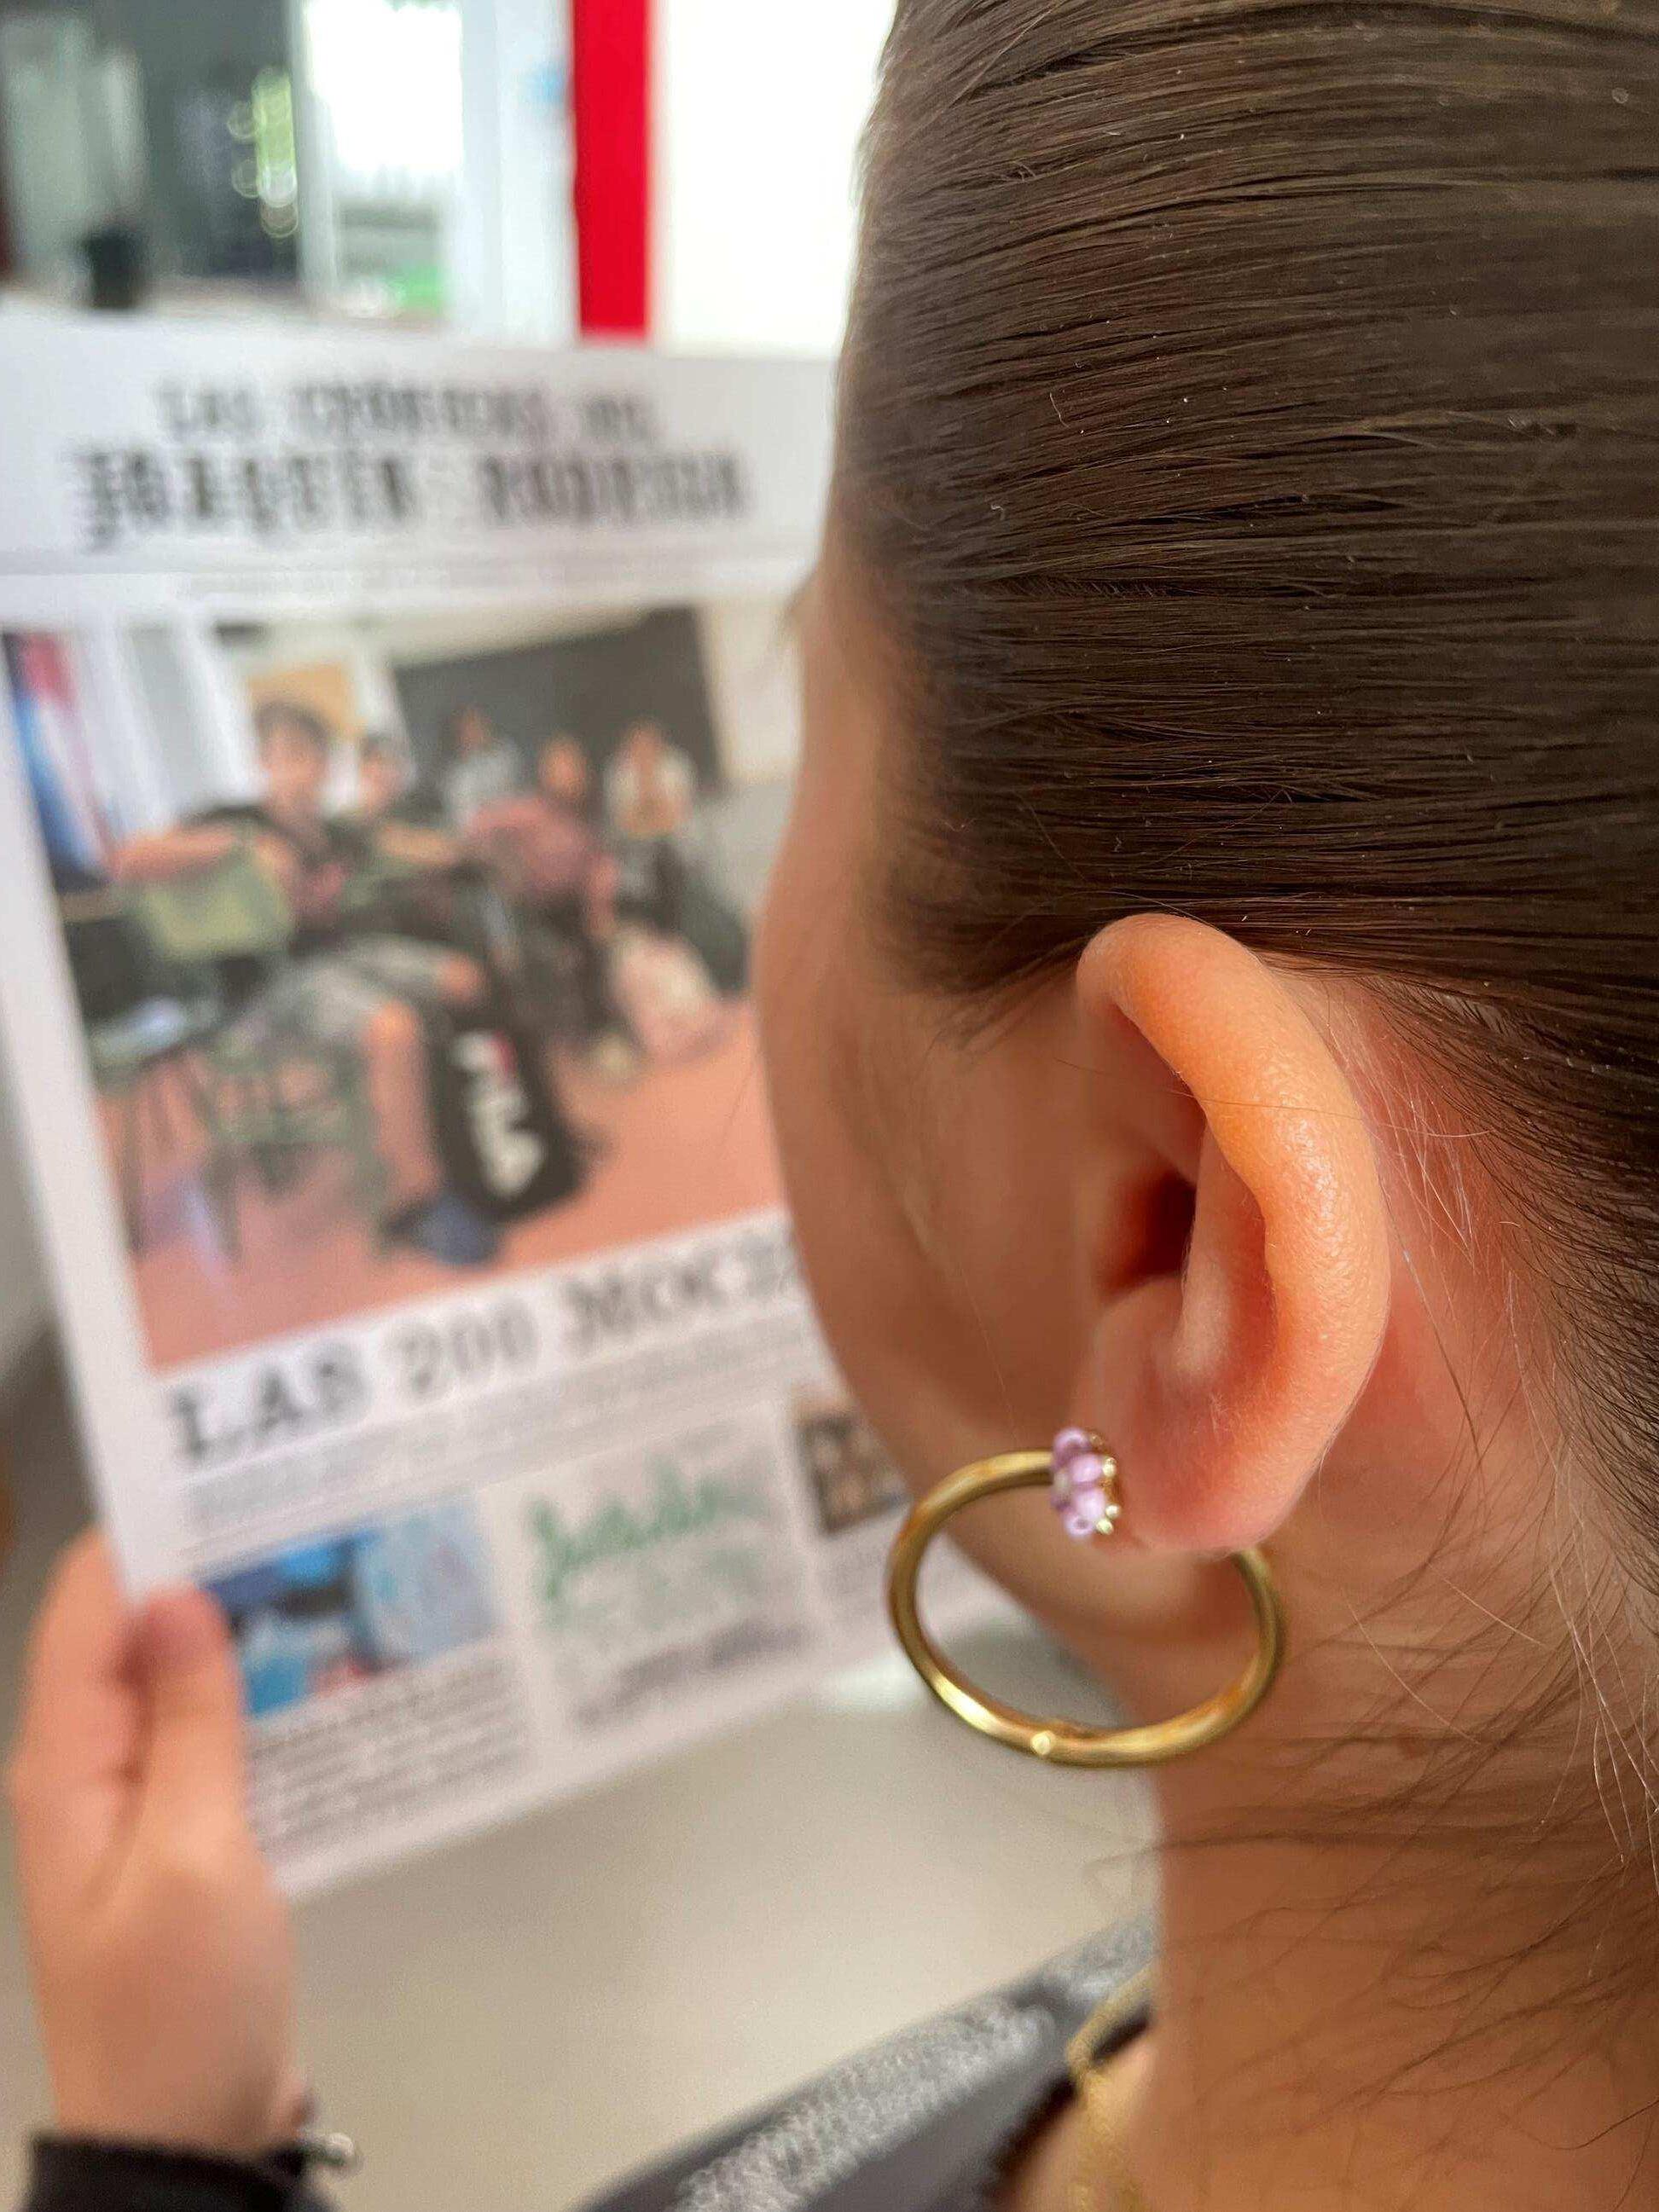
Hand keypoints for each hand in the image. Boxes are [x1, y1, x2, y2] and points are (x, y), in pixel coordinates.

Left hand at [6, 1533, 303, 2154]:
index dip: (158, 1525)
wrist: (188, 2138)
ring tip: (353, 1568)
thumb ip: (190, 1721)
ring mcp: (142, 1802)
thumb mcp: (195, 1854)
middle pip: (143, 1632)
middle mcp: (93, 1765)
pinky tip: (347, 1676)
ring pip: (191, 1681)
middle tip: (327, 1507)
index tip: (246, 1465)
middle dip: (222, 1567)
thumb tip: (177, 1592)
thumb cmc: (178, 2000)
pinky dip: (273, 1702)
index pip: (93, 1604)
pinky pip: (222, 1740)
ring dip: (257, 1633)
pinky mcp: (192, 1836)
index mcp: (68, 1762)